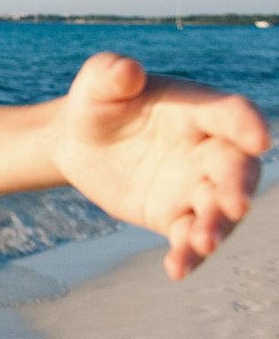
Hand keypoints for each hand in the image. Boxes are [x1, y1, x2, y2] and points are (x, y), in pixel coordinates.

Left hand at [57, 53, 268, 279]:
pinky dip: (188, 254)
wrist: (79, 143)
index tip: (259, 139)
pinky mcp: (175, 215)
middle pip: (236, 167)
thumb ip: (111, 73)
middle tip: (235, 204)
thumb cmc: (97, 103)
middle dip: (239, 185)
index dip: (246, 124)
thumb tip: (129, 70)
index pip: (231, 113)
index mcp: (196, 108)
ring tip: (202, 243)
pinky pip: (189, 237)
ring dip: (217, 227)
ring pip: (219, 209)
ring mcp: (194, 185)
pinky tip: (176, 268)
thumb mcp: (97, 83)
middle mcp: (205, 148)